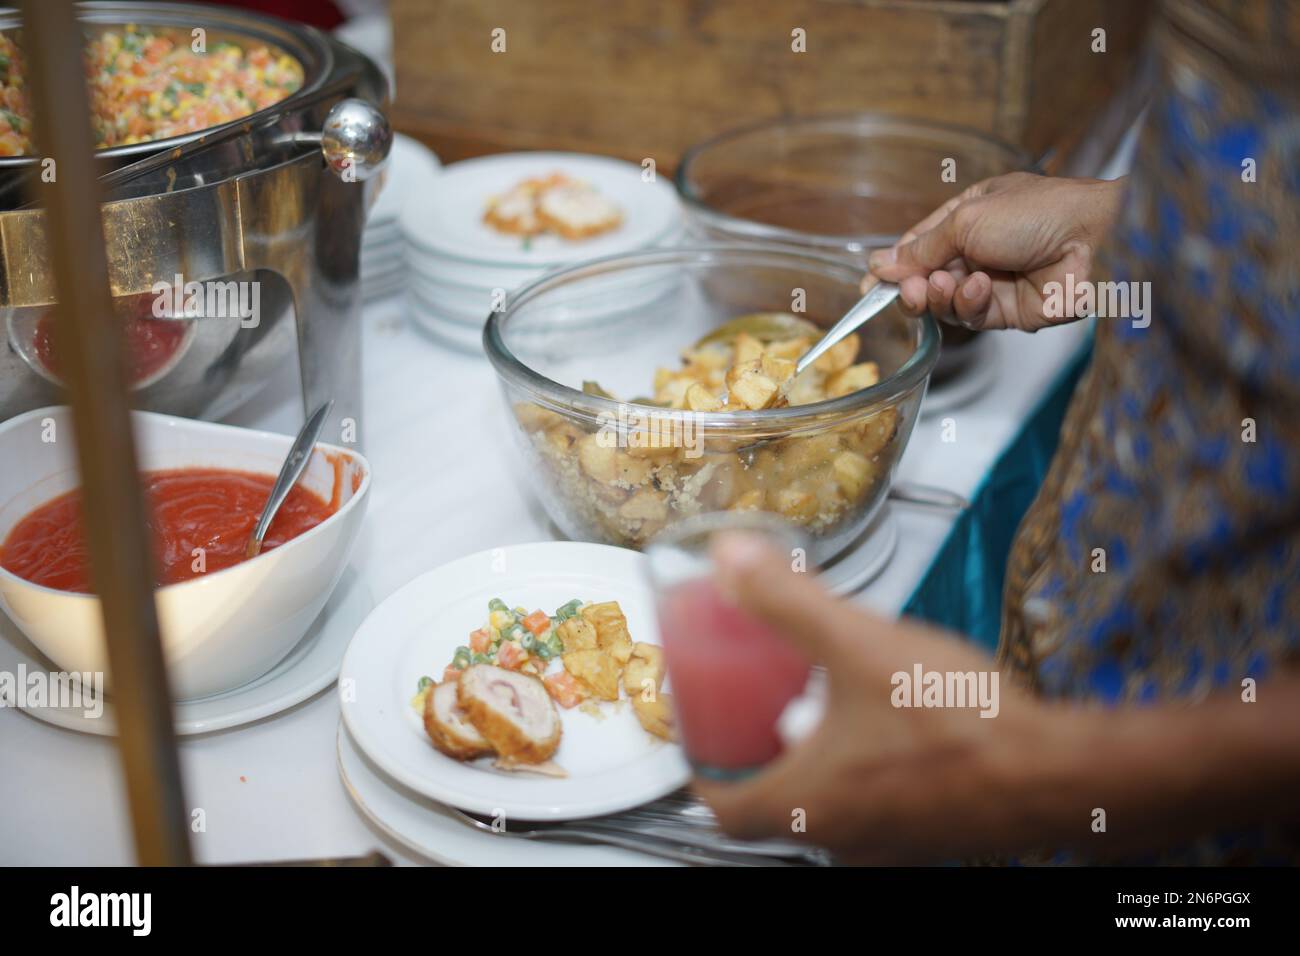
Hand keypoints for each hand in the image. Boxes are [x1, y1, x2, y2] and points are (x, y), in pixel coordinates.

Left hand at [695, 532, 1045, 863]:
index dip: (705, 769)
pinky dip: (864, 768)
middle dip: (760, 754)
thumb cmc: (963, 722)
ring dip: (815, 760)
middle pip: (773, 806)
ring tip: (822, 705)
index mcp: (809, 801)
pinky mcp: (931, 834)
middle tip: (759, 708)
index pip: (723, 809)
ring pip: (828, 807)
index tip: (704, 734)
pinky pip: (877, 805)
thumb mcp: (857, 644)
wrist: (1063, 770)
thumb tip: (731, 560)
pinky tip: (889, 723)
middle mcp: (843, 836)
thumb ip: (787, 601)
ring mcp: (890, 843)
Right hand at [866, 172, 1124, 331]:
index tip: (870, 286)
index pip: (920, 245)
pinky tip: (979, 288)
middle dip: (913, 287)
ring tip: (944, 285)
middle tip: (908, 291)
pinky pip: (975, 316)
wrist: (1094, 237)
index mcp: (970, 216)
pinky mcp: (1011, 312)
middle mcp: (981, 250)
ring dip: (940, 296)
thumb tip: (879, 264)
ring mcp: (995, 283)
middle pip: (928, 279)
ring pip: (947, 302)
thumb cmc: (1037, 212)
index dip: (894, 266)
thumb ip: (921, 248)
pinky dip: (970, 304)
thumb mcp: (966, 220)